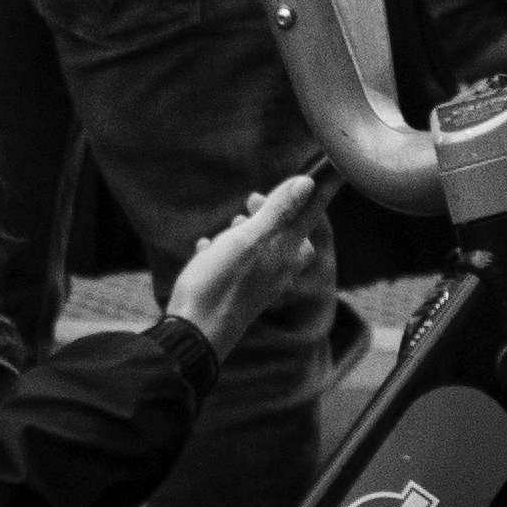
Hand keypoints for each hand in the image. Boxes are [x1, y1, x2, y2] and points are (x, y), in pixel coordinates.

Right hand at [162, 170, 324, 356]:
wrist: (195, 332)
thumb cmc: (220, 284)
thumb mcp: (248, 240)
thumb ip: (278, 212)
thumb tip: (308, 183)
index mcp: (284, 254)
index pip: (308, 216)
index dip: (309, 193)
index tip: (310, 174)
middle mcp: (278, 270)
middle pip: (291, 236)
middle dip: (274, 213)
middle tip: (251, 200)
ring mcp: (258, 285)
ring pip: (265, 251)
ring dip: (250, 231)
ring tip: (232, 224)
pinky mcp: (237, 294)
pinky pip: (239, 267)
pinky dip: (227, 252)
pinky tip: (206, 247)